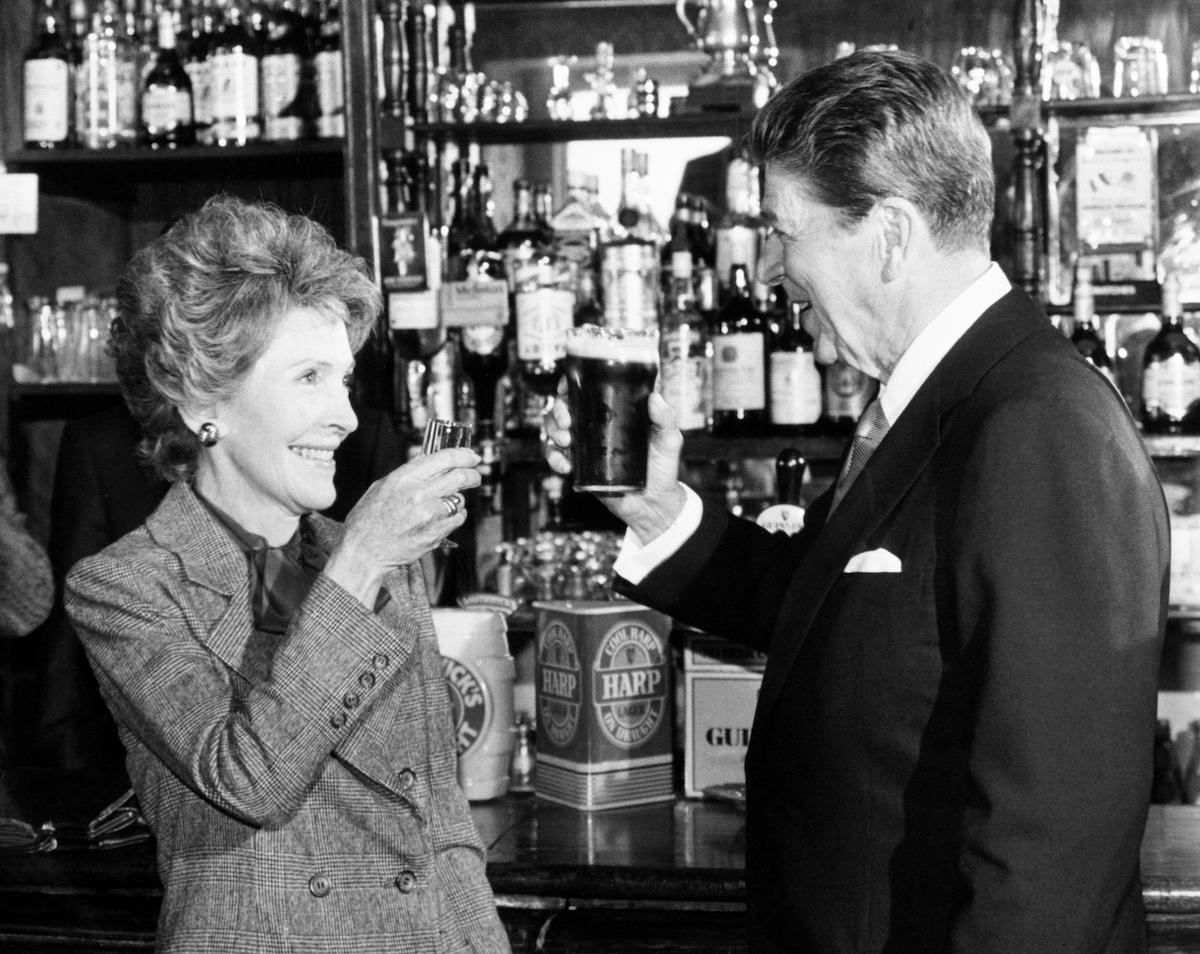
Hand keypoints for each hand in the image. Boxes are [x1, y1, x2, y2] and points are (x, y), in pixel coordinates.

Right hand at [325, 447, 480, 604]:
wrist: (364, 552)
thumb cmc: (369, 519)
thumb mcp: (383, 486)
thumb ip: (409, 473)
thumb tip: (431, 459)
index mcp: (404, 478)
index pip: (445, 458)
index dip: (464, 455)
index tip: (472, 456)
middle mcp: (418, 494)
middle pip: (461, 476)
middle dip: (473, 475)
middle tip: (474, 477)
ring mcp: (429, 515)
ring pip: (460, 499)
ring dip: (457, 499)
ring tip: (442, 504)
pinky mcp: (436, 533)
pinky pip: (458, 518)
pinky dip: (454, 516)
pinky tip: (440, 518)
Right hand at [544, 380, 687, 543]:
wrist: (653, 503)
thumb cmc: (663, 467)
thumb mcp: (669, 440)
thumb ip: (665, 419)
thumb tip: (654, 397)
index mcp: (614, 409)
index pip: (586, 388)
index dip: (569, 383)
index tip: (564, 388)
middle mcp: (596, 423)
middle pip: (564, 406)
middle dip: (557, 411)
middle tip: (567, 423)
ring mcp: (585, 443)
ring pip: (554, 428)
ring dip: (552, 431)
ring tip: (565, 441)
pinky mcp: (579, 464)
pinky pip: (555, 456)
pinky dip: (553, 458)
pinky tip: (565, 465)